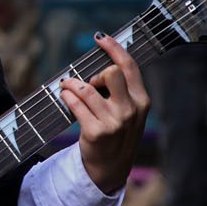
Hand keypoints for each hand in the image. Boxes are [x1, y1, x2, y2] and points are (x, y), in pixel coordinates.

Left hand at [64, 33, 150, 194]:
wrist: (110, 168)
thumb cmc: (116, 133)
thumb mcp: (128, 111)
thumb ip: (121, 90)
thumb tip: (101, 63)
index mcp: (141, 101)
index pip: (129, 67)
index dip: (114, 48)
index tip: (100, 37)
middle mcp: (131, 110)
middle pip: (111, 73)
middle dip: (94, 73)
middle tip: (87, 82)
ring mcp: (114, 122)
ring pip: (87, 89)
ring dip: (72, 84)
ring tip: (67, 86)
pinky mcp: (96, 132)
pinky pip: (76, 104)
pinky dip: (66, 96)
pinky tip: (64, 96)